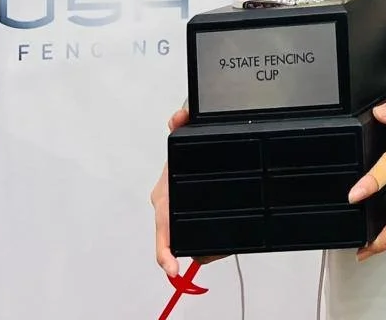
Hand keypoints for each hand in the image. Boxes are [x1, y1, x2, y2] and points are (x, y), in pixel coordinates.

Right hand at [151, 107, 226, 277]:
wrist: (195, 148)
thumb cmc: (186, 148)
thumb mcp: (187, 134)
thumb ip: (183, 121)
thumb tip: (178, 117)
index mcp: (164, 195)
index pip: (161, 227)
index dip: (164, 251)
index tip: (172, 267)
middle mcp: (168, 207)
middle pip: (175, 239)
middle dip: (193, 250)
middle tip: (212, 254)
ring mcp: (179, 214)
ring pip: (191, 240)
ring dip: (205, 247)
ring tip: (224, 246)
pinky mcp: (193, 217)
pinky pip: (200, 236)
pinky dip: (212, 242)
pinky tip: (224, 241)